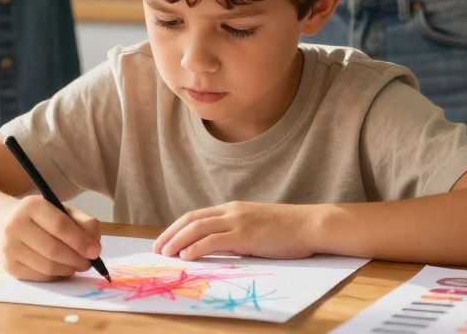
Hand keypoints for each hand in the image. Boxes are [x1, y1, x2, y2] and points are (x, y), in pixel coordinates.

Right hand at [0, 196, 102, 281]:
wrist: (0, 224)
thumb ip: (83, 223)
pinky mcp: (9, 266)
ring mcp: (9, 248)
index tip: (95, 251)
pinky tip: (62, 269)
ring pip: (47, 267)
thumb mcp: (60, 210)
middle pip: (54, 249)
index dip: (81, 241)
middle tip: (88, 263)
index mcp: (31, 206)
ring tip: (77, 265)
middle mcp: (15, 225)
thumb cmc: (39, 217)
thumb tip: (94, 247)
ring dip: (68, 270)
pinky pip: (40, 276)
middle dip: (77, 259)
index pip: (60, 225)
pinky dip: (56, 276)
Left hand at [152, 201, 317, 260]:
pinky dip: (197, 247)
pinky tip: (187, 256)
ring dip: (178, 241)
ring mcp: (238, 221)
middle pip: (191, 219)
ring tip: (165, 254)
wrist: (309, 225)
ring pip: (198, 228)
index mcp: (232, 208)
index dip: (176, 228)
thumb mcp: (255, 227)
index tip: (163, 241)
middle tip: (157, 249)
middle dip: (170, 234)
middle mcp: (231, 211)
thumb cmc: (286, 230)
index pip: (195, 215)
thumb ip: (235, 233)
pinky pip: (214, 240)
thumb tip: (216, 248)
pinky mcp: (246, 234)